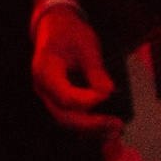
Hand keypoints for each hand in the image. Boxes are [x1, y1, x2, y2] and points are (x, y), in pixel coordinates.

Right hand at [30, 4, 121, 138]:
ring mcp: (50, 96)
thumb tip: (108, 93)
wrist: (57, 29)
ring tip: (116, 131)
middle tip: (116, 125)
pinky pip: (72, 118)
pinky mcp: (60, 100)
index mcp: (45, 71)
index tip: (109, 95)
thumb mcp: (87, 46)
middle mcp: (43, 89)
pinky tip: (108, 131)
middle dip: (91, 124)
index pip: (64, 97)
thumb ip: (96, 71)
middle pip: (63, 116)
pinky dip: (89, 127)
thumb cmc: (70, 34)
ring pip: (67, 121)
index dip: (88, 101)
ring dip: (92, 130)